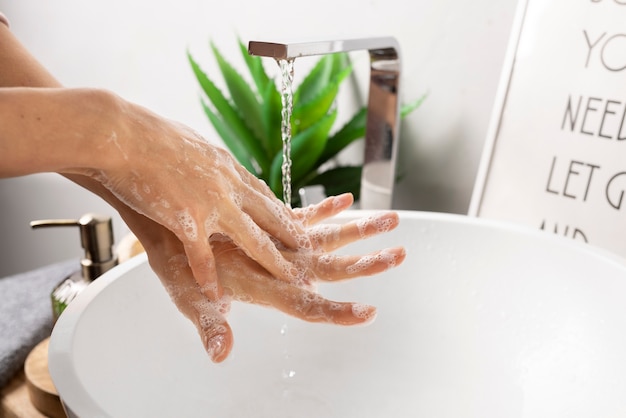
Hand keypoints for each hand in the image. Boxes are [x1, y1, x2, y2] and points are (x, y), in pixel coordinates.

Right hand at [80, 92, 314, 299]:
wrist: (124, 135)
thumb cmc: (150, 135)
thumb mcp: (192, 144)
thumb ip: (206, 162)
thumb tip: (209, 162)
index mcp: (228, 166)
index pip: (263, 194)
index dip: (282, 212)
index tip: (298, 224)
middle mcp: (228, 185)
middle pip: (270, 216)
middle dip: (294, 236)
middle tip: (311, 252)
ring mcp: (212, 203)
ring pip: (253, 238)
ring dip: (274, 260)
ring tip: (292, 277)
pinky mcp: (187, 219)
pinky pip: (203, 257)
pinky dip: (209, 278)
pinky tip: (216, 296)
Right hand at [119, 194, 404, 361]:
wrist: (169, 236)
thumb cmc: (177, 268)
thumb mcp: (190, 297)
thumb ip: (209, 323)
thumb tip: (220, 353)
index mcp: (268, 288)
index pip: (310, 307)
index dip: (338, 313)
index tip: (369, 314)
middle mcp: (282, 269)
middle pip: (334, 271)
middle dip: (368, 263)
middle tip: (399, 254)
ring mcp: (281, 248)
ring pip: (328, 240)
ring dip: (358, 229)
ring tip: (390, 218)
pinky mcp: (272, 228)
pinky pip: (306, 218)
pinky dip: (325, 209)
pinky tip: (344, 200)